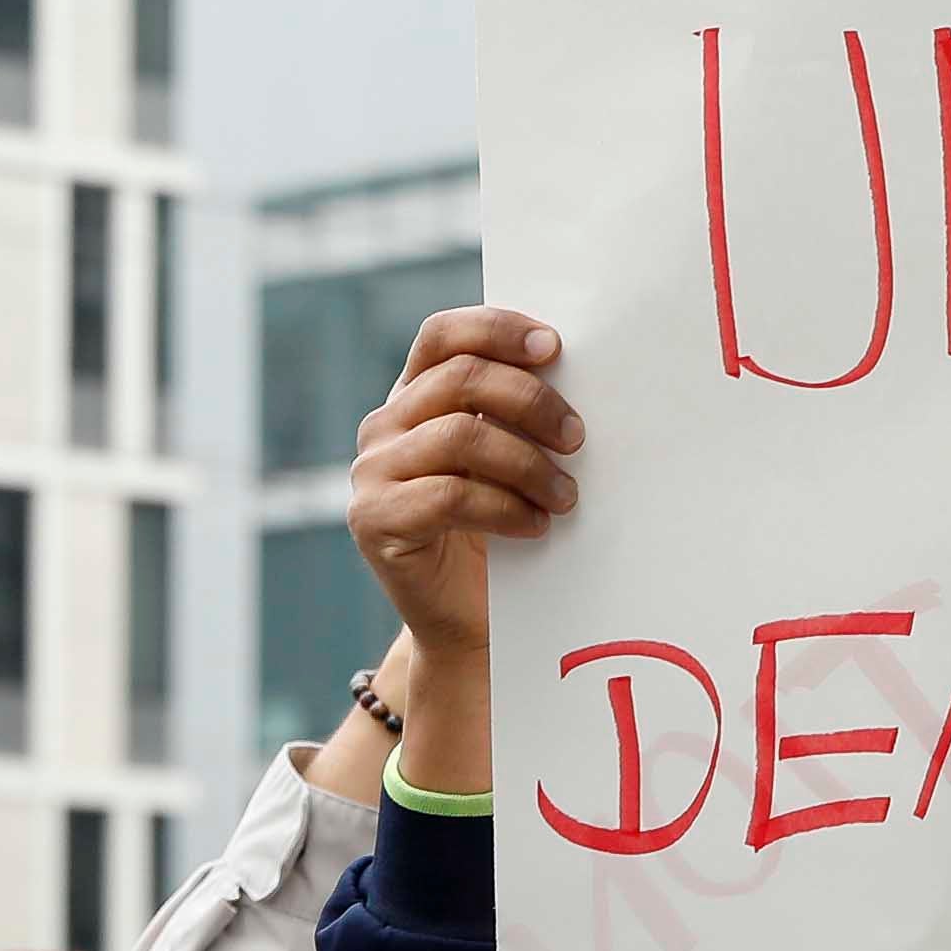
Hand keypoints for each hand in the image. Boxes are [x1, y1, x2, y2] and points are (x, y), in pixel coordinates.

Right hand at [351, 308, 573, 662]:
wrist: (469, 621)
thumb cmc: (500, 530)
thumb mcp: (508, 460)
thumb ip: (517, 416)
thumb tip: (578, 377)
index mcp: (414, 396)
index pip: (443, 335)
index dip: (497, 329)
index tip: (554, 348)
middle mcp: (384, 426)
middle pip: (460, 378)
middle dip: (531, 401)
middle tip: (578, 437)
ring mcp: (372, 472)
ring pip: (460, 436)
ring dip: (528, 463)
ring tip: (567, 495)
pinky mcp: (374, 521)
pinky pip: (450, 496)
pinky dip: (505, 508)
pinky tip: (536, 525)